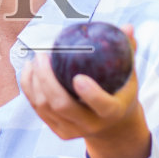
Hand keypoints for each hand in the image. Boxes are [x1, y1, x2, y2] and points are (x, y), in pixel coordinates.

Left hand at [20, 26, 150, 157]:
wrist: (112, 126)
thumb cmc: (120, 91)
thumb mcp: (129, 74)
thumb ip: (129, 50)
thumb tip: (128, 27)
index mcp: (112, 112)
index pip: (103, 105)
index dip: (91, 94)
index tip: (77, 76)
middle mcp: (91, 125)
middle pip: (63, 106)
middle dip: (47, 80)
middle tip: (43, 56)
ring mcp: (72, 130)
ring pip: (45, 107)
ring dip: (35, 81)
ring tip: (36, 59)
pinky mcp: (58, 130)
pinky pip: (37, 109)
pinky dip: (29, 88)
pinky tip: (29, 69)